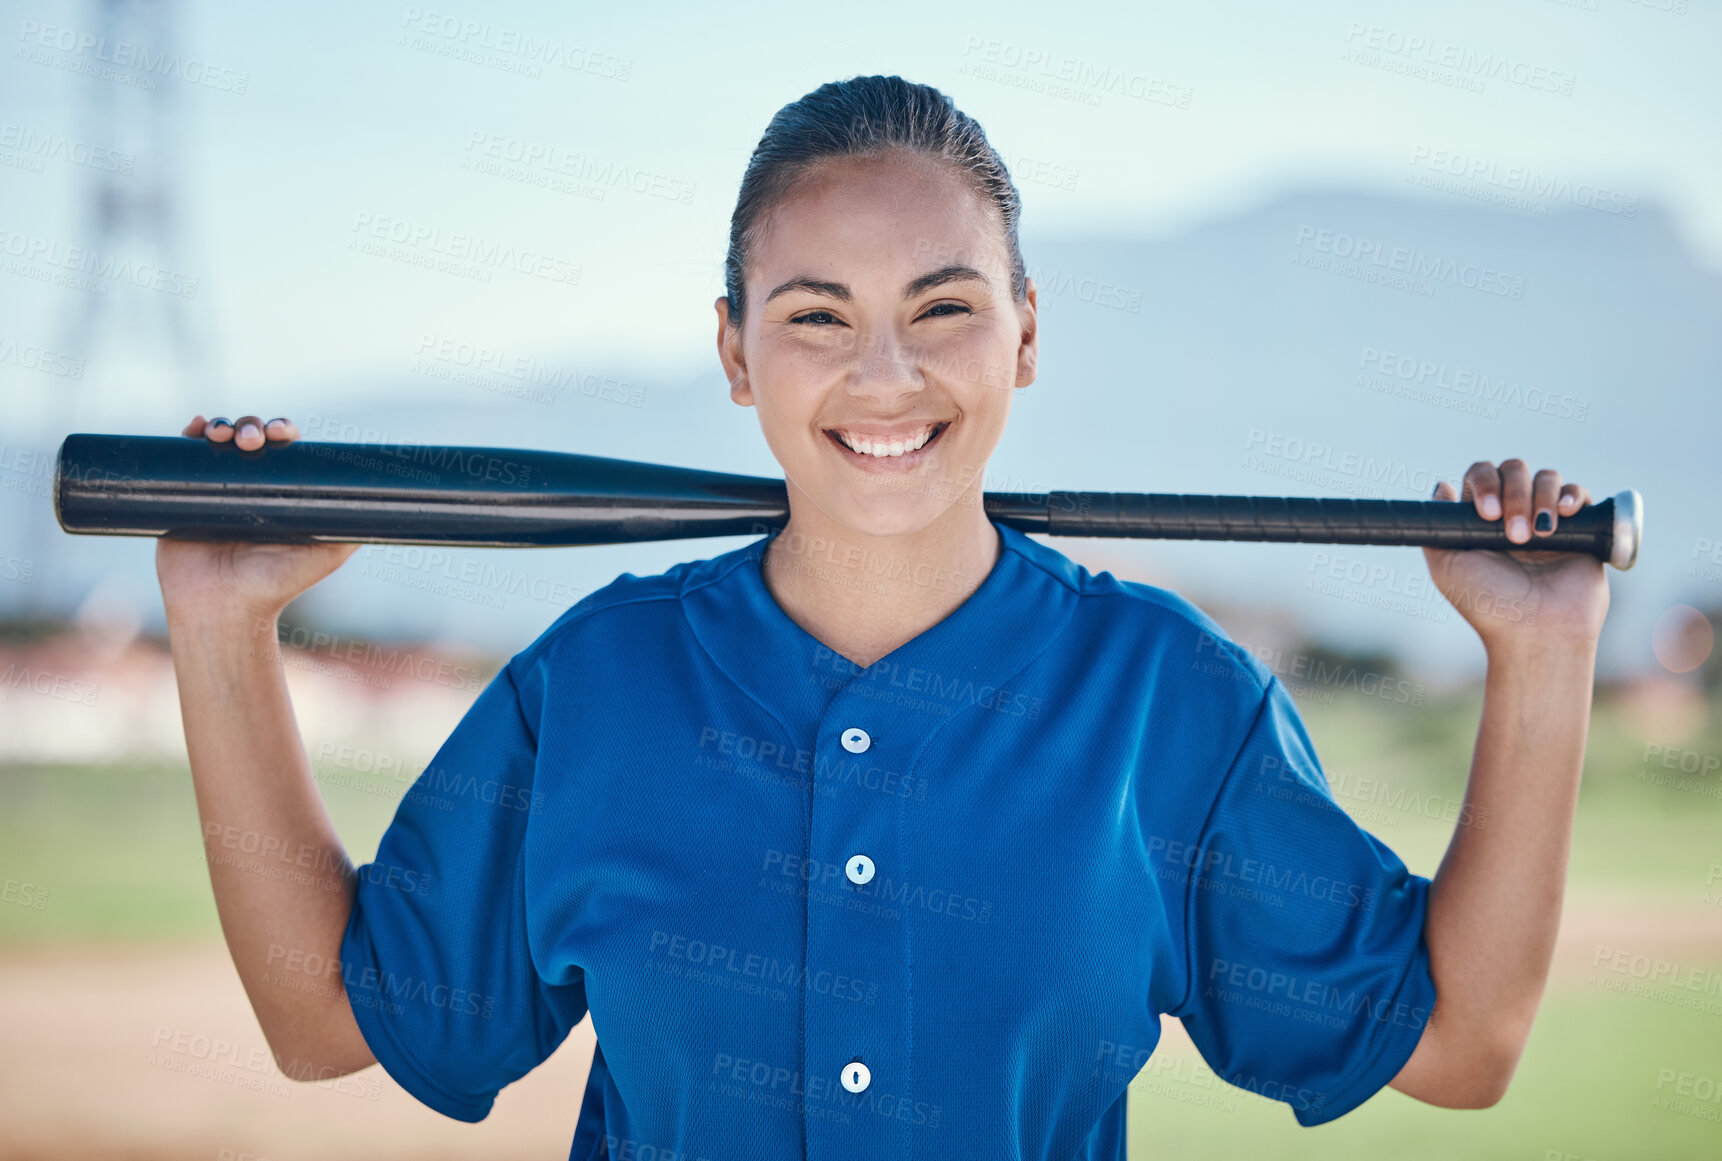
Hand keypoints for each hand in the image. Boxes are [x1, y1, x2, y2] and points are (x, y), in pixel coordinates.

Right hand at [155, 415, 358, 623]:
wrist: (225, 607)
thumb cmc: (278, 585)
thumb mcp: (329, 553)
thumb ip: (355, 527)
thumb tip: (390, 500)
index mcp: (282, 494)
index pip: (284, 450)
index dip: (283, 433)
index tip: (283, 433)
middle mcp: (250, 488)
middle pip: (252, 438)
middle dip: (253, 426)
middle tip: (254, 438)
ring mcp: (216, 489)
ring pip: (220, 442)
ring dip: (225, 426)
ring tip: (225, 436)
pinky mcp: (182, 496)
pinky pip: (184, 456)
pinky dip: (192, 434)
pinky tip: (198, 427)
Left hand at [1423, 459, 1609, 651]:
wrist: (1537, 633)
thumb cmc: (1488, 605)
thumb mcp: (1447, 567)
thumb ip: (1437, 527)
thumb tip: (1441, 486)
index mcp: (1480, 521)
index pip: (1481, 476)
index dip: (1484, 482)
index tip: (1488, 513)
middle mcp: (1513, 516)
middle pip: (1514, 470)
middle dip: (1514, 493)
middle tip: (1514, 536)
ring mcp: (1547, 521)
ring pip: (1547, 477)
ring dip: (1540, 497)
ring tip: (1539, 535)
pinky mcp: (1580, 531)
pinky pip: (1579, 496)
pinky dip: (1572, 496)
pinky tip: (1564, 512)